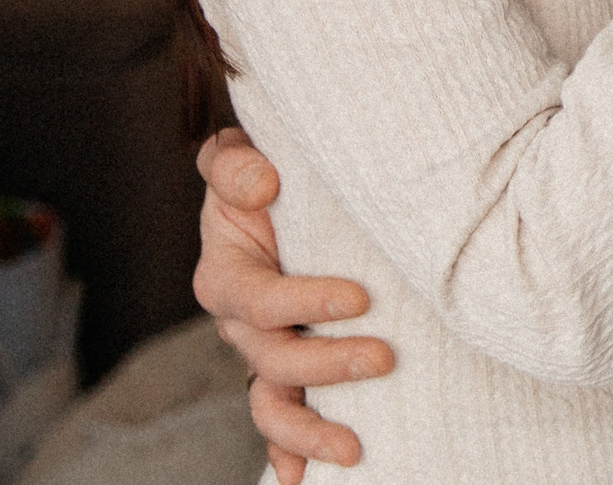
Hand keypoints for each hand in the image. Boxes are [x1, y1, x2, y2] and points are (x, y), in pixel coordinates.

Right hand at [192, 129, 391, 484]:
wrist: (284, 192)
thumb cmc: (269, 174)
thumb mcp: (240, 158)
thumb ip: (233, 163)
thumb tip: (262, 182)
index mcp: (227, 274)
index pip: (261, 300)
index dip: (306, 301)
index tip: (362, 297)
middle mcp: (240, 322)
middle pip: (275, 358)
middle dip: (329, 364)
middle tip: (385, 358)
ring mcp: (264, 351)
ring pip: (274, 401)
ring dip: (310, 427)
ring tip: (355, 448)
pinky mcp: (289, 368)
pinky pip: (280, 418)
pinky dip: (288, 451)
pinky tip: (304, 476)